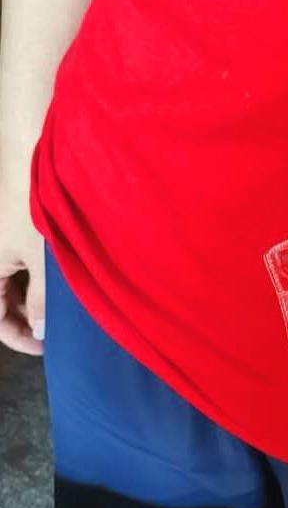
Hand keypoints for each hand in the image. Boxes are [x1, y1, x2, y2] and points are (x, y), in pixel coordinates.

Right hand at [0, 181, 45, 355]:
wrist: (29, 157)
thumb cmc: (35, 209)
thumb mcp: (42, 260)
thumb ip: (40, 298)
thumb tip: (39, 328)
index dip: (17, 338)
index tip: (44, 349)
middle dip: (24, 320)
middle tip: (54, 332)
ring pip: (8, 284)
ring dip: (28, 300)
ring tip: (58, 310)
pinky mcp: (8, 232)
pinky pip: (14, 266)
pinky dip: (30, 279)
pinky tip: (53, 283)